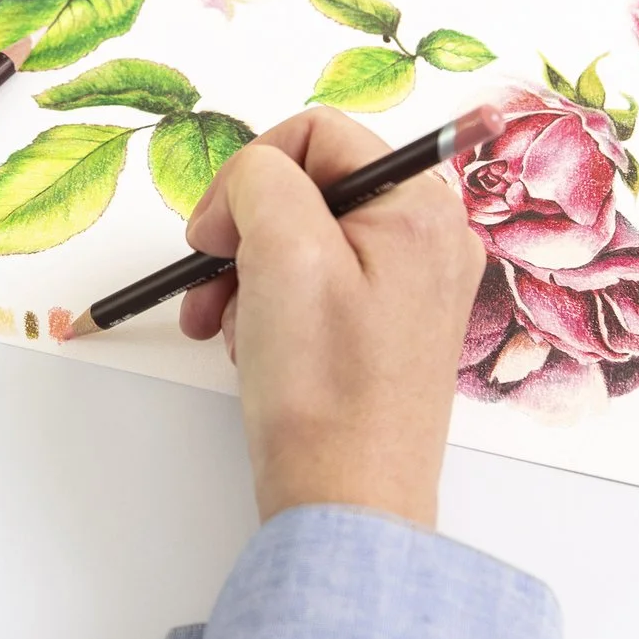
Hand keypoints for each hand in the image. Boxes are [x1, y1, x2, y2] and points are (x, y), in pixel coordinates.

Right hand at [180, 108, 485, 529]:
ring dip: (248, 271)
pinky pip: (317, 283)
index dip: (250, 173)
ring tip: (223, 326)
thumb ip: (263, 180)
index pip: (317, 133)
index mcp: (420, 207)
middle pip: (309, 186)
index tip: (213, 233)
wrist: (346, 504)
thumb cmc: (324, 390)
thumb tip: (252, 179)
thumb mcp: (282, 254)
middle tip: (209, 278)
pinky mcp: (389, 326)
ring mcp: (412, 285)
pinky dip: (270, 304)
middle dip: (244, 230)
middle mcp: (429, 238)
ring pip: (304, 236)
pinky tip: (251, 345)